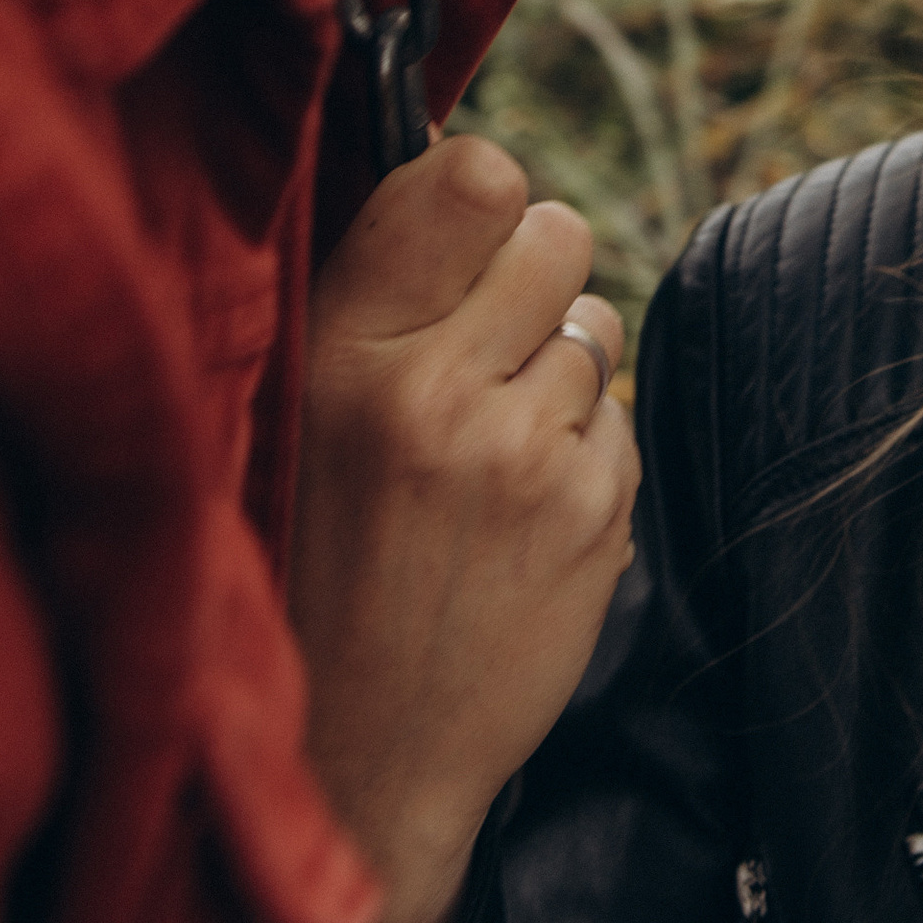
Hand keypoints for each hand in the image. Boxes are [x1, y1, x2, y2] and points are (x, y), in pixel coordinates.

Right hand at [291, 134, 638, 922]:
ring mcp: (525, 455)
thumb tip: (478, 167)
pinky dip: (583, 451)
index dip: (487, 199)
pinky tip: (516, 516)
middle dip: (535, 278)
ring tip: (484, 454)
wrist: (358, 755)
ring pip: (593, 328)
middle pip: (559, 233)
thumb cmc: (323, 556)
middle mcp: (437, 391)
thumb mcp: (306, 409)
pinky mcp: (595, 514)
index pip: (476, 178)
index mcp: (345, 350)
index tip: (468, 238)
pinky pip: (617, 416)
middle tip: (484, 350)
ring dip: (555, 372)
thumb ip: (385, 291)